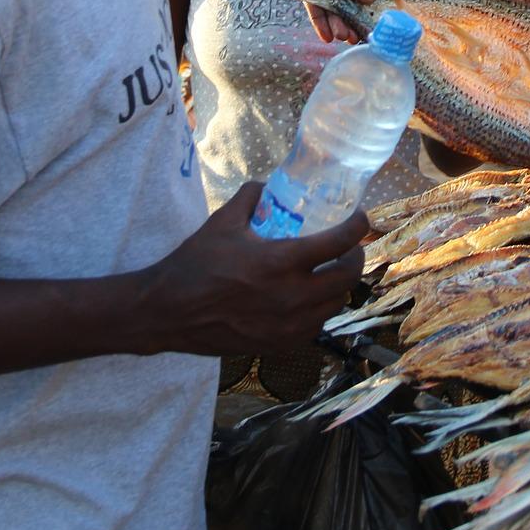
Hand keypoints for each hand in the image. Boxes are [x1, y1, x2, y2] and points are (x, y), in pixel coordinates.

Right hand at [143, 183, 367, 356]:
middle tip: (350, 247)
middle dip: (356, 257)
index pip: (339, 242)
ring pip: (335, 305)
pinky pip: (315, 327)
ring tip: (330, 272)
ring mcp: (288, 326)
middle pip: (348, 277)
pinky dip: (319, 310)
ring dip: (339, 286)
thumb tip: (267, 185)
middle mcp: (292, 297)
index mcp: (281, 262)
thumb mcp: (223, 221)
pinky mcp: (279, 344)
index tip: (360, 218)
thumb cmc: (195, 263)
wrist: (169, 311)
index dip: (357, 226)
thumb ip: (250, 197)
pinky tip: (309, 299)